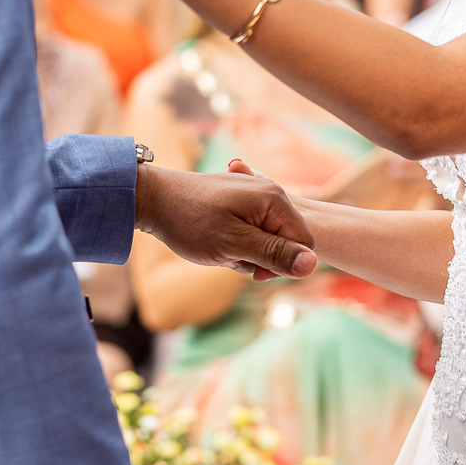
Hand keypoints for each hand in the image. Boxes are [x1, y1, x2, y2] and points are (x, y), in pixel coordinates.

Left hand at [136, 162, 316, 281]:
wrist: (152, 199)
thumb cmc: (191, 221)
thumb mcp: (234, 244)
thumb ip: (274, 254)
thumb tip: (313, 265)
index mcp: (274, 199)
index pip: (305, 243)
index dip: (284, 265)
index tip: (252, 272)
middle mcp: (269, 193)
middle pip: (286, 242)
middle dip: (261, 258)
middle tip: (230, 256)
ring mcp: (253, 195)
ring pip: (267, 240)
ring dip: (246, 253)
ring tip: (219, 247)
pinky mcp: (239, 201)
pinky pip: (252, 231)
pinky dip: (237, 243)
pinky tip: (216, 240)